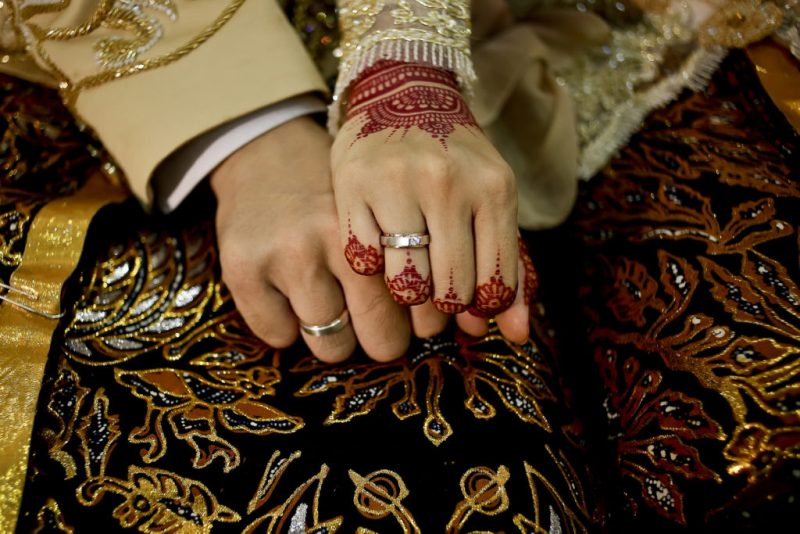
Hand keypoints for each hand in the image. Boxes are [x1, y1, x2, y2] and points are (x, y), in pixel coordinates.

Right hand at [211, 116, 410, 361]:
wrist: (265, 152)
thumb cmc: (334, 191)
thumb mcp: (376, 208)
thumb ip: (401, 256)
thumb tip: (433, 322)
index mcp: (375, 223)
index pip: (414, 304)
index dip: (420, 326)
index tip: (416, 327)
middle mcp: (331, 239)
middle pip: (378, 334)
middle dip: (384, 343)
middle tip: (381, 336)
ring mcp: (284, 256)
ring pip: (330, 344)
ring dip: (336, 341)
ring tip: (334, 316)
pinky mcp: (243, 270)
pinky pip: (278, 335)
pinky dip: (286, 329)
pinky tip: (289, 301)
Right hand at [331, 61, 529, 341]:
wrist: (404, 91)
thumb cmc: (456, 158)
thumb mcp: (493, 200)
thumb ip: (510, 268)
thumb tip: (517, 336)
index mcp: (493, 189)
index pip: (493, 286)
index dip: (480, 307)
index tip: (468, 299)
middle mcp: (447, 184)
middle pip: (448, 291)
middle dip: (442, 306)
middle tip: (434, 292)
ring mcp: (396, 183)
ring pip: (405, 283)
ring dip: (407, 293)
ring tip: (409, 277)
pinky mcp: (351, 186)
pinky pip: (361, 259)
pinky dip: (370, 267)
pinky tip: (377, 249)